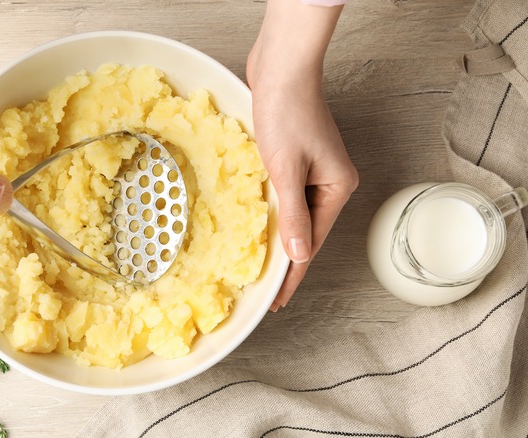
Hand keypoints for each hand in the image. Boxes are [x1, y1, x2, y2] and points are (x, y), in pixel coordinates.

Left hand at [247, 0, 357, 311]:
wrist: (281, 69)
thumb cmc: (285, 114)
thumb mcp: (286, 170)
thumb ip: (291, 215)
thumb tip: (298, 256)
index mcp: (337, 188)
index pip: (311, 243)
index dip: (292, 275)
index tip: (277, 302)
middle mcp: (331, 182)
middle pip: (306, 231)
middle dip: (285, 261)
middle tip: (264, 291)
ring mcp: (315, 170)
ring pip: (294, 214)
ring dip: (278, 236)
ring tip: (260, 267)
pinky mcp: (297, 158)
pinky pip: (286, 196)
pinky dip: (273, 213)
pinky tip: (260, 225)